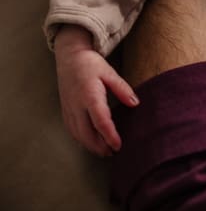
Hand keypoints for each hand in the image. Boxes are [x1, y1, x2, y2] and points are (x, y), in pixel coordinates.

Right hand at [54, 25, 138, 156]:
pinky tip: (90, 143)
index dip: (109, 136)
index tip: (118, 146)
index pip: (100, 121)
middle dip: (99, 146)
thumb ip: (122, 89)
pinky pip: (71, 129)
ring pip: (78, 134)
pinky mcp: (65, 110)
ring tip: (104, 151)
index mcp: (90, 95)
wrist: (69, 57)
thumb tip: (136, 103)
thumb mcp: (109, 72)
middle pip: (87, 133)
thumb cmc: (91, 64)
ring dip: (90, 145)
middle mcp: (77, 105)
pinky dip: (81, 139)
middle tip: (112, 153)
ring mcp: (69, 108)